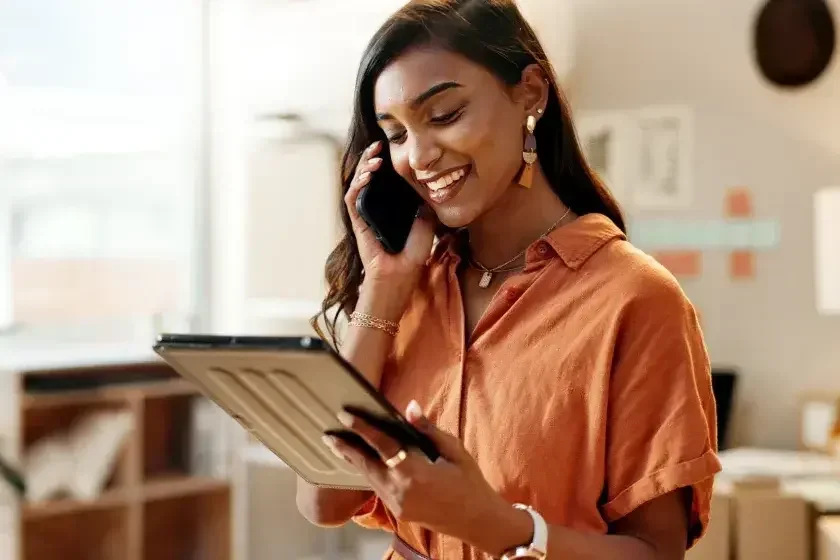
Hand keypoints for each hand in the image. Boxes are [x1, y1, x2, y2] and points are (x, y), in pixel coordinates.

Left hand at [322, 401, 525, 554]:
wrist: (478, 521)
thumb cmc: (470, 483)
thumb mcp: (455, 451)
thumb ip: (428, 430)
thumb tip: (410, 407)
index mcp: (417, 473)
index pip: (383, 445)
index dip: (362, 428)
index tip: (345, 415)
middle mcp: (402, 491)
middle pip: (367, 464)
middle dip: (346, 447)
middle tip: (328, 433)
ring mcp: (398, 504)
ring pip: (369, 478)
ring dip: (354, 460)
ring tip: (338, 445)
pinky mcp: (398, 512)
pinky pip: (377, 488)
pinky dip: (368, 472)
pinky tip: (362, 462)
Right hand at [345, 142, 435, 283]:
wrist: (400, 276)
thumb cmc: (412, 256)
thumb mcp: (426, 225)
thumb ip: (425, 207)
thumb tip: (428, 188)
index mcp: (389, 208)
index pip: (383, 180)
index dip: (384, 163)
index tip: (391, 149)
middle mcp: (374, 208)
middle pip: (367, 177)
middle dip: (370, 158)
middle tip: (378, 145)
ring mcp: (364, 215)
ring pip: (357, 183)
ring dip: (363, 167)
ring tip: (374, 157)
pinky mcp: (357, 222)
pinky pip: (352, 199)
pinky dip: (357, 184)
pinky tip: (367, 175)